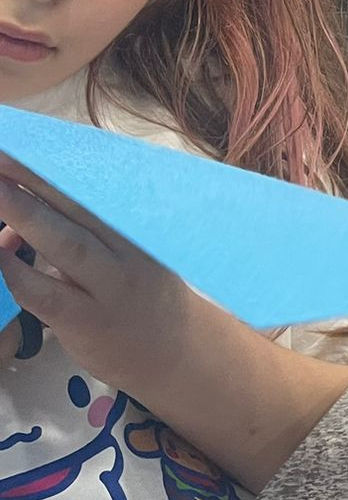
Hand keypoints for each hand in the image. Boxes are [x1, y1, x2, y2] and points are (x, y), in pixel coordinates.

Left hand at [0, 154, 195, 389]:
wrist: (178, 356)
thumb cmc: (148, 298)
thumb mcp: (134, 256)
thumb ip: (92, 234)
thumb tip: (31, 213)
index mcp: (137, 230)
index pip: (95, 190)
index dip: (60, 166)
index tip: (30, 143)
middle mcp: (127, 253)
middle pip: (79, 208)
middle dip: (35, 179)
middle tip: (2, 154)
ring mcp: (109, 288)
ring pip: (65, 245)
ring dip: (24, 215)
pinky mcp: (87, 322)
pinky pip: (44, 293)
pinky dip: (17, 271)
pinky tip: (0, 253)